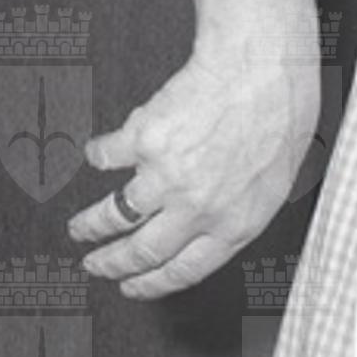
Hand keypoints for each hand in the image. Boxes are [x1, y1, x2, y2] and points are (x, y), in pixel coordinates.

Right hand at [69, 49, 318, 298]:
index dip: (151, 284)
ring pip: (114, 214)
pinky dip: (97, 155)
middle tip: (93, 264)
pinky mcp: (141, 140)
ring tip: (78, 227)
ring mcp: (165, 175)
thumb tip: (205, 228)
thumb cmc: (278, 117)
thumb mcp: (272, 184)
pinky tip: (97, 153)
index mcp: (234, 223)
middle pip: (141, 251)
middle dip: (110, 263)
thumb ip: (235, 213)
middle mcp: (197, 207)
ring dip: (90, 224)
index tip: (130, 286)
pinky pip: (105, 156)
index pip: (184, 270)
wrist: (261, 69)